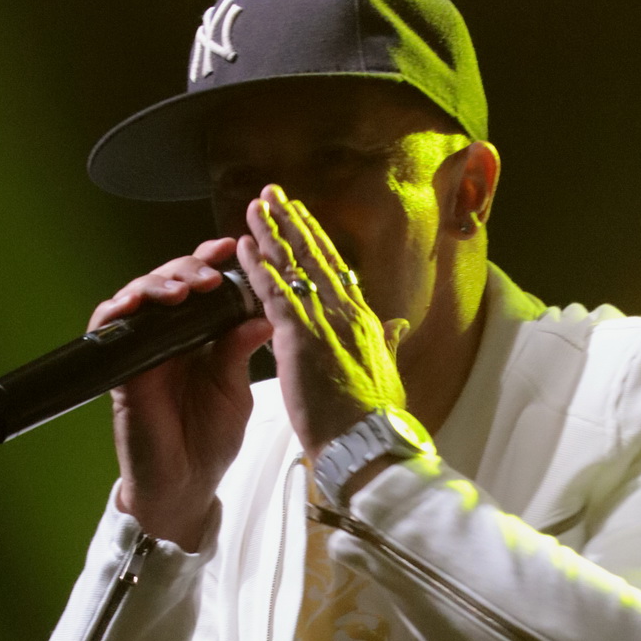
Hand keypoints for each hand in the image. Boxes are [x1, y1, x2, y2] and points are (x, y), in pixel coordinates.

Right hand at [88, 235, 270, 548]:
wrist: (186, 486)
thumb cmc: (211, 441)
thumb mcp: (235, 390)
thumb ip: (240, 351)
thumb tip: (264, 314)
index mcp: (201, 336)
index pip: (202, 285)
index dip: (211, 261)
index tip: (230, 246)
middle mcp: (169, 336)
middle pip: (170, 280)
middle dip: (189, 267)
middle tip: (210, 273)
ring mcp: (142, 349)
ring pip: (138, 295)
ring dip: (158, 283)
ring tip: (185, 290)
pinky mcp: (119, 367)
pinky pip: (108, 325)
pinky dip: (118, 308)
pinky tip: (136, 303)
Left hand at [238, 187, 408, 458]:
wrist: (369, 446)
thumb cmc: (375, 421)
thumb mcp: (388, 374)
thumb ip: (388, 344)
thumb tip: (398, 326)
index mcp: (365, 321)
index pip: (337, 270)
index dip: (317, 241)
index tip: (303, 218)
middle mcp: (347, 313)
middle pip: (315, 257)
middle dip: (292, 222)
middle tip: (273, 193)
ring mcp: (324, 322)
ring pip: (292, 267)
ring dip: (270, 234)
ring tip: (253, 207)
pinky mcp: (300, 339)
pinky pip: (273, 294)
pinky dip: (257, 268)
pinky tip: (242, 248)